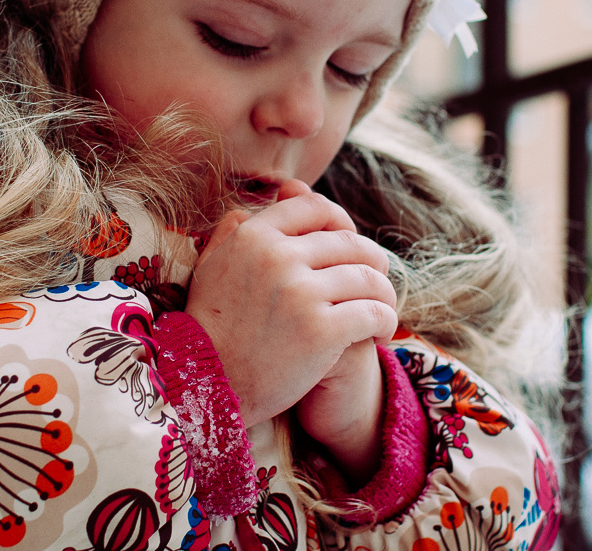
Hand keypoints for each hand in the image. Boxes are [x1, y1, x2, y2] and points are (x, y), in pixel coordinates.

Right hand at [185, 181, 396, 447]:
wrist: (207, 385)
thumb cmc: (209, 326)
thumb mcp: (209, 266)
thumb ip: (232, 231)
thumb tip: (254, 209)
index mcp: (253, 236)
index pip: (315, 207)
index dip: (340, 221)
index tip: (348, 244)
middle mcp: (278, 257)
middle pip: (350, 242)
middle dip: (371, 260)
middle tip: (375, 279)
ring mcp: (301, 293)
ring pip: (369, 278)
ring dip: (383, 293)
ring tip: (381, 308)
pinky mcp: (321, 330)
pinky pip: (373, 313)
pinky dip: (384, 322)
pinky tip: (379, 332)